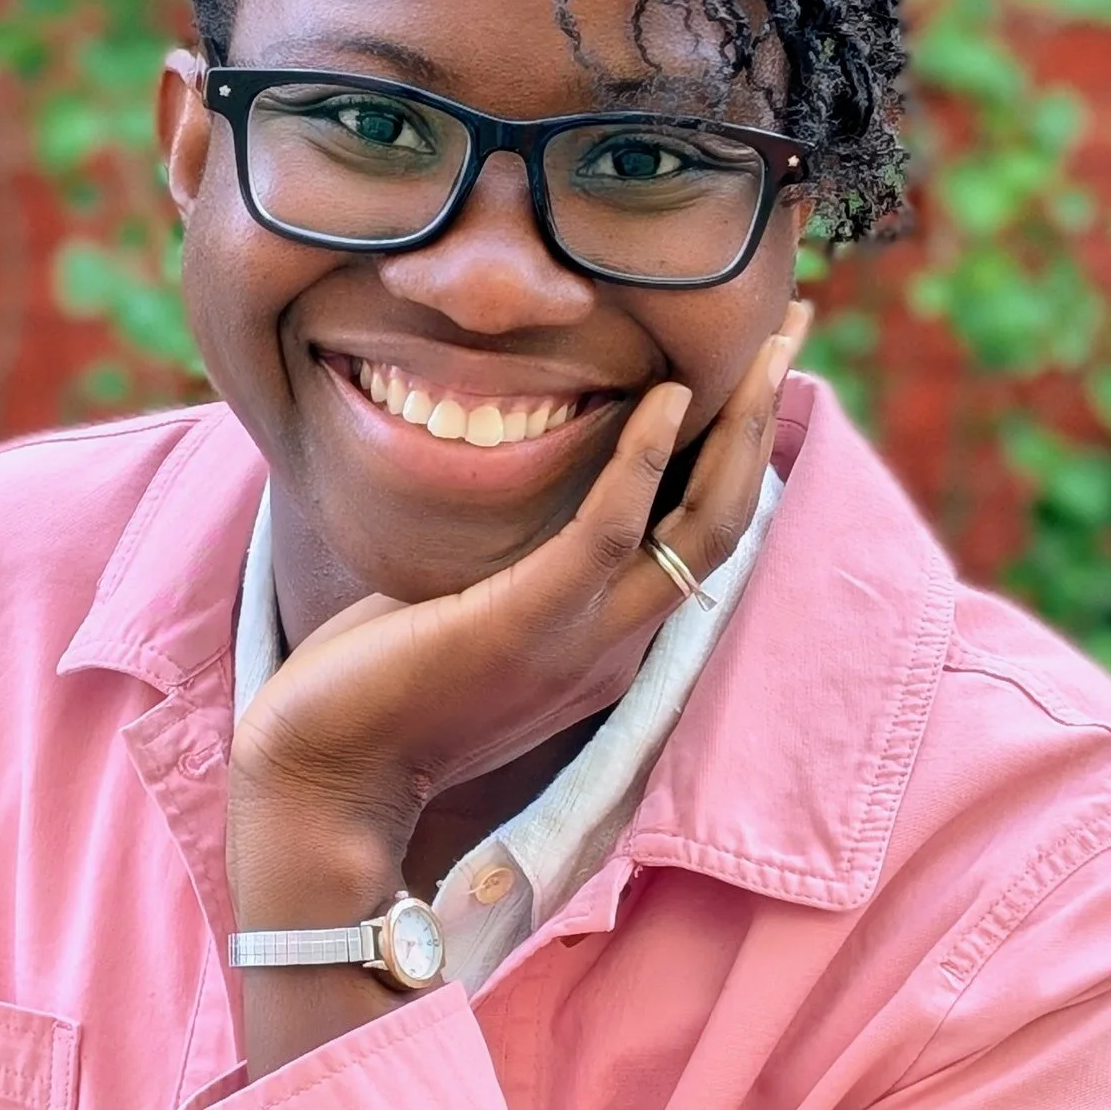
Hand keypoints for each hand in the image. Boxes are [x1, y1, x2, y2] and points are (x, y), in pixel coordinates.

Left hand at [227, 305, 807, 1065]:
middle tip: (792, 328)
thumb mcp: (459, 607)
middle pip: (728, 519)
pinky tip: (662, 393)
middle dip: (766, 419)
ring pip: (702, 525)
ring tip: (766, 348)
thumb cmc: (369, 689)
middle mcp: (614, 640)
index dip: (741, 450)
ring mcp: (581, 636)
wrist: (319, 781)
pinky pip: (611, 529)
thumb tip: (498, 478)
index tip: (758, 370)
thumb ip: (504, 555)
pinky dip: (644, 456)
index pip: (700, 533)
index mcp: (604, 638)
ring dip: (741, 428)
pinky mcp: (530, 622)